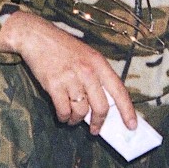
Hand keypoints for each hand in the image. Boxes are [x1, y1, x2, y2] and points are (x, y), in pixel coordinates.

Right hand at [0, 9, 136, 134]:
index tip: (132, 125)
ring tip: (72, 119)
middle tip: (96, 130)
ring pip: (81, 111)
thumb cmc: (62, 48)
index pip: (119, 90)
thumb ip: (96, 76)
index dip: (127, 110)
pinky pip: (63, 110)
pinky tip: (62, 115)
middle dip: (100, 122)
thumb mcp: (86, 55)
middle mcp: (87, 71)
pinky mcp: (54, 85)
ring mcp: (70, 78)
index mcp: (99, 63)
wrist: (37, 37)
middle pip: (101, 107)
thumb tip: (103, 105)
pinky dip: (63, 117)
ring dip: (77, 120)